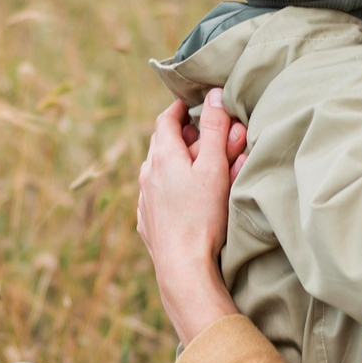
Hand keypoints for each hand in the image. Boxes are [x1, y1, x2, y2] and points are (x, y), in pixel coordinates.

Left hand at [138, 89, 240, 342]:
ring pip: (159, 171)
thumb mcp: (214, 167)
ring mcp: (145, 200)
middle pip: (162, 144)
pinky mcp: (148, 223)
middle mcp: (147, 174)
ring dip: (177, 163)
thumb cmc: (202, 216)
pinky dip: (172, 188)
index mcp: (162, 156)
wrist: (183, 267)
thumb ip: (215, 130)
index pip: (166, 120)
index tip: (190, 103)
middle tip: (204, 134)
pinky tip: (185, 197)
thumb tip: (214, 95)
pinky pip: (159, 196)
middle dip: (185, 136)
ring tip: (196, 165)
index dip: (179, 108)